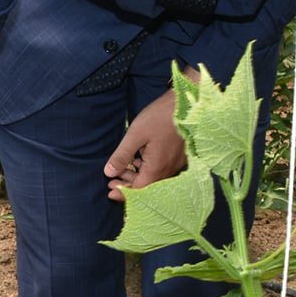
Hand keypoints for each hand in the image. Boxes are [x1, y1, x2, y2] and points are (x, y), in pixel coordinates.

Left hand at [105, 87, 188, 201]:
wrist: (186, 104)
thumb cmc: (159, 117)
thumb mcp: (135, 135)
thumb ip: (121, 156)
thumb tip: (109, 173)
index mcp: (157, 167)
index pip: (138, 189)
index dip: (123, 192)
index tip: (110, 191)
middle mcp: (169, 169)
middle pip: (147, 185)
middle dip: (128, 184)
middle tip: (112, 180)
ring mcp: (176, 163)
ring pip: (154, 177)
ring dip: (137, 175)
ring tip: (123, 168)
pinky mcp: (179, 155)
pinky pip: (161, 169)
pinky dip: (147, 168)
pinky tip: (139, 159)